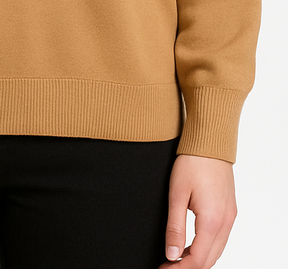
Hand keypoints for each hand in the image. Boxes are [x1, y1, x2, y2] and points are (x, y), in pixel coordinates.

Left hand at [158, 154, 236, 268]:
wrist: (210, 142)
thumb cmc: (192, 163)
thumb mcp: (177, 194)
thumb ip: (175, 227)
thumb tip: (172, 254)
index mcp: (212, 221)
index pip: (198, 260)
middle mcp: (225, 222)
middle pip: (209, 260)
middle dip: (188, 267)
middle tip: (167, 266)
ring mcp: (230, 217)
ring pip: (217, 251)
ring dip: (198, 258)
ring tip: (175, 258)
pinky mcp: (230, 211)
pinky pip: (220, 239)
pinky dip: (206, 247)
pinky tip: (191, 244)